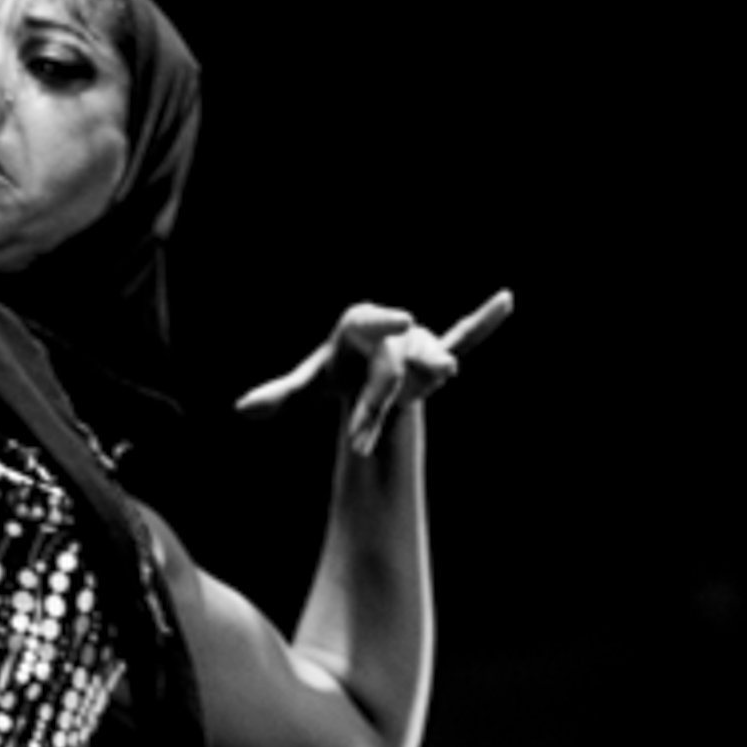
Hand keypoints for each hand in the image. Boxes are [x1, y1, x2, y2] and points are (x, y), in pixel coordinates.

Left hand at [237, 287, 513, 454]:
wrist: (368, 362)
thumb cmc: (338, 368)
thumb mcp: (309, 381)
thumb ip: (279, 394)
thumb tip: (241, 410)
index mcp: (360, 323)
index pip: (372, 325)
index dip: (386, 322)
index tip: (402, 319)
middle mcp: (394, 329)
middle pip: (391, 368)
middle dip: (375, 407)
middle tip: (359, 447)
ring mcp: (419, 342)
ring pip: (428, 364)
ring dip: (428, 376)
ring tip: (441, 375)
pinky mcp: (438, 352)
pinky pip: (465, 333)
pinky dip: (484, 321)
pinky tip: (505, 300)